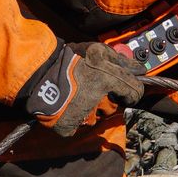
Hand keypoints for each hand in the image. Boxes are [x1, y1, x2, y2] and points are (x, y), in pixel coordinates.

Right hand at [25, 41, 146, 136]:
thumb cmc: (68, 59)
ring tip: (76, 95)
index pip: (134, 91)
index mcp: (106, 77)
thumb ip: (120, 60)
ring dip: (90, 108)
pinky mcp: (69, 126)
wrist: (38, 71)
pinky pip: (80, 125)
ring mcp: (83, 114)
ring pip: (97, 117)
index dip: (132, 92)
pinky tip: (68, 106)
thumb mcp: (96, 50)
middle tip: (91, 87)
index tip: (126, 92)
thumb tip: (139, 69)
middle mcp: (98, 98)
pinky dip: (75, 118)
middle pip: (114, 106)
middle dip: (106, 99)